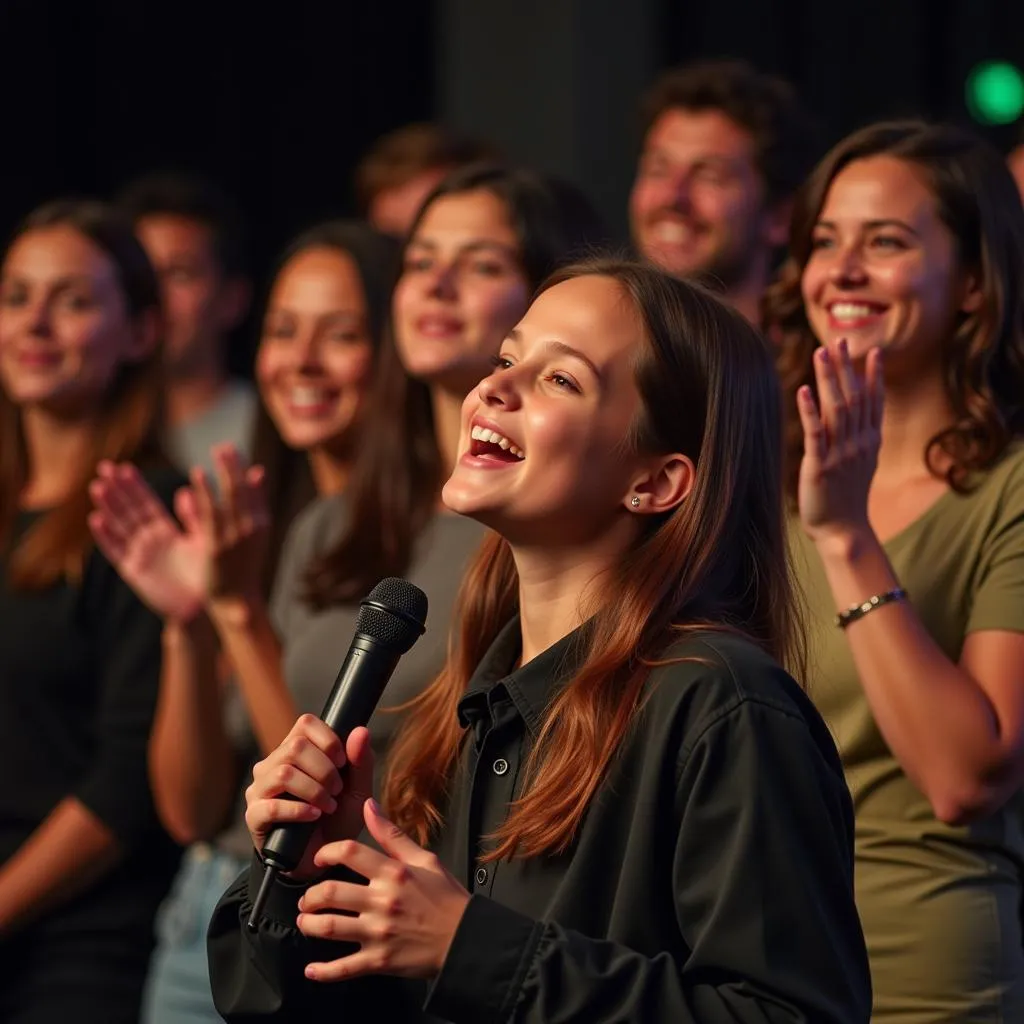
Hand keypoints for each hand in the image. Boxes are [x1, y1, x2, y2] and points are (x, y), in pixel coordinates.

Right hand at [89, 462, 209, 621]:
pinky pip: (116, 551)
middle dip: (117, 490)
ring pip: (120, 526)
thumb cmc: (206, 574)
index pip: (147, 503)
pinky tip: (96, 520)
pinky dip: (106, 536)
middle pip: (129, 510)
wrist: (202, 606)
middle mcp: (149, 540)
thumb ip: (194, 517)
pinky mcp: (133, 571)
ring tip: (97, 486)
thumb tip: (185, 489)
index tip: (124, 467)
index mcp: (166, 531)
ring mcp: (139, 554)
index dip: (136, 486)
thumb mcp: (202, 540)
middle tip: (103, 467)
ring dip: (108, 507)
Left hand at [192, 444, 268, 620]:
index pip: (253, 489)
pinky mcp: (218, 546)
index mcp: (262, 523)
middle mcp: (252, 527)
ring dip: (223, 472)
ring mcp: (236, 537)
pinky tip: (198, 475)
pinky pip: (211, 513)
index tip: (232, 449)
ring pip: (230, 497)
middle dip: (234, 465)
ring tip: (216, 451)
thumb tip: (258, 472)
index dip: (243, 468)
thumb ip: (253, 503)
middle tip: (223, 446)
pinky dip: (205, 492)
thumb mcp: (254, 533)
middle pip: (243, 489)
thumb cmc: (242, 566)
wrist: (236, 600)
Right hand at [245, 718, 374, 880]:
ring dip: (314, 790)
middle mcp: (273, 763)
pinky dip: (298, 810)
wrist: (323, 858)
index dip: (328, 739)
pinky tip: (313, 816)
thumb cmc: (338, 818)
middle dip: (325, 770)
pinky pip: (271, 806)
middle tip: (338, 790)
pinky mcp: (254, 815)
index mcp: (296, 749)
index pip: (306, 723)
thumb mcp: (357, 790)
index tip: (343, 762)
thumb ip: (360, 761)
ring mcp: (260, 789)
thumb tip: (361, 730)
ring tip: (328, 806)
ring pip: (284, 772)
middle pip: (295, 746)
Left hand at [297, 799, 470, 981]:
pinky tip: (311, 969)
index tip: (319, 860)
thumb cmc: (446, 898)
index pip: (348, 852)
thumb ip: (392, 834)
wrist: (466, 938)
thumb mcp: (424, 859)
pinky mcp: (380, 961)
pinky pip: (344, 968)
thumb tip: (370, 806)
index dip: (326, 853)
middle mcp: (383, 901)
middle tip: (308, 899)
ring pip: (329, 928)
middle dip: (310, 896)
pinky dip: (323, 971)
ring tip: (306, 922)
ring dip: (309, 925)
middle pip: (330, 892)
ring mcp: (379, 933)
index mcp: (393, 873)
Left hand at [797, 341, 883, 544]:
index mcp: (869, 442)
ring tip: (822, 353)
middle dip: (846, 368)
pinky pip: (815, 433)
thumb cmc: (847, 499)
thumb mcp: (860, 463)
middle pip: (854, 397)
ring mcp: (840, 453)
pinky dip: (810, 410)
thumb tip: (857, 418)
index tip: (872, 351)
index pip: (874, 401)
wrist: (843, 531)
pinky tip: (804, 390)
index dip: (873, 376)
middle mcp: (858, 443)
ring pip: (836, 408)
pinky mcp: (820, 465)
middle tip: (839, 341)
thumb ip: (860, 438)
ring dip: (829, 379)